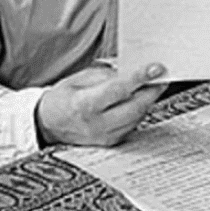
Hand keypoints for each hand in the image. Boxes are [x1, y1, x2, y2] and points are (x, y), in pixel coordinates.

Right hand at [35, 63, 167, 145]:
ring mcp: (105, 136)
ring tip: (153, 84)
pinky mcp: (111, 142)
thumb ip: (105, 75)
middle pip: (135, 106)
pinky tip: (141, 99)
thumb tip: (131, 71)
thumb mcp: (78, 79)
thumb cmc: (62, 99)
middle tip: (162, 76)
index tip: (156, 68)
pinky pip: (133, 125)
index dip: (140, 78)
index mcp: (85, 105)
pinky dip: (140, 110)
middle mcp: (97, 124)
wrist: (47, 124)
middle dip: (152, 90)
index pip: (119, 90)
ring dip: (148, 100)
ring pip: (137, 117)